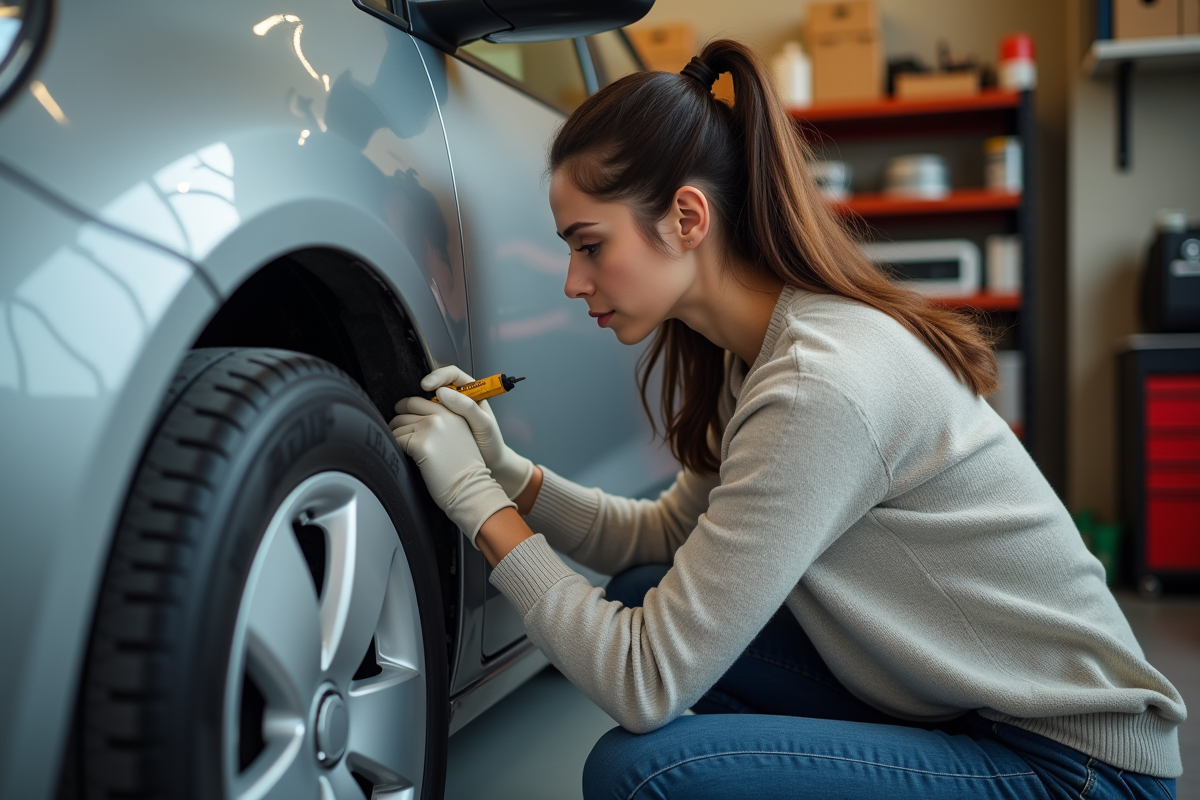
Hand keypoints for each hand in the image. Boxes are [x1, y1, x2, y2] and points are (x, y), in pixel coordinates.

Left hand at [390, 389, 514, 546]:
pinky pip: (396, 439)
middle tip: (395, 433)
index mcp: (452, 412)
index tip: (401, 417)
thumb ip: (442, 423)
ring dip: (395, 436)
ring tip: (401, 448)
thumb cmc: (464, 469)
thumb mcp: (459, 436)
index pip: (419, 400)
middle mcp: (442, 415)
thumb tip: (413, 418)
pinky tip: (404, 456)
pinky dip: (395, 448)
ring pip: (398, 425)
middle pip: (405, 408)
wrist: (471, 488)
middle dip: (397, 420)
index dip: (406, 408)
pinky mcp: (420, 443)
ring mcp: (430, 428)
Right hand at [394, 365, 534, 499]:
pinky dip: (417, 418)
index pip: (451, 374)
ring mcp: (448, 411)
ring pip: (428, 400)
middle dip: (419, 390)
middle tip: (409, 400)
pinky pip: (426, 415)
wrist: (491, 463)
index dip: (437, 376)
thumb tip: (442, 392)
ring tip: (404, 411)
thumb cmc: (491, 443)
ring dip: (415, 404)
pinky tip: (411, 424)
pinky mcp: (440, 424)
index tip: (426, 386)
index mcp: (471, 391)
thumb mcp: (484, 424)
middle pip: (435, 385)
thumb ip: (467, 407)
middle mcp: (458, 398)